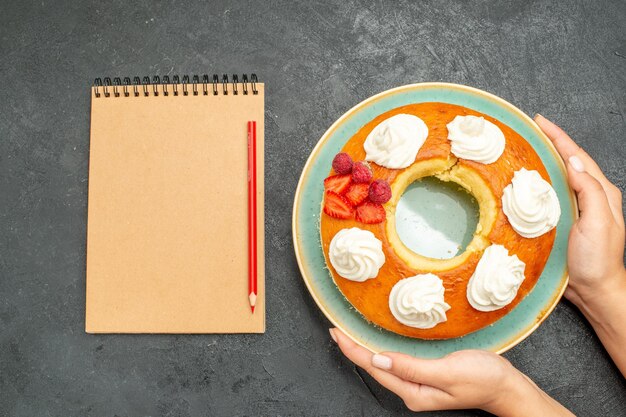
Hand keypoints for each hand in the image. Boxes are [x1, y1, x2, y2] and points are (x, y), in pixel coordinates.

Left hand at [329, 328, 573, 415]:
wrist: (507, 387)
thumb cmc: (484, 378)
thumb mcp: (448, 371)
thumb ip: (412, 367)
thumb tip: (379, 360)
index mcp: (414, 392)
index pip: (375, 367)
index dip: (353, 349)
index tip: (336, 332)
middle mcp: (412, 390)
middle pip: (375, 366)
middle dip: (353, 348)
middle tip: (336, 327)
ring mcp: (418, 383)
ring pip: (384, 363)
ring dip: (365, 347)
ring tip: (349, 331)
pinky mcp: (425, 375)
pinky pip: (397, 361)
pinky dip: (382, 348)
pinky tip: (377, 340)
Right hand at [534, 115, 625, 310]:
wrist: (594, 291)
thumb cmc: (597, 260)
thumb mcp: (599, 223)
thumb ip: (588, 191)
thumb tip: (571, 161)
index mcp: (600, 192)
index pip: (576, 156)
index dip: (558, 137)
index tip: (539, 121)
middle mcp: (588, 197)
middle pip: (567, 161)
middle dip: (549, 142)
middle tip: (527, 129)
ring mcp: (574, 209)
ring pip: (556, 176)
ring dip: (541, 160)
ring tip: (522, 148)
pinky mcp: (561, 221)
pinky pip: (547, 195)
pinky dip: (535, 182)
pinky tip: (522, 182)